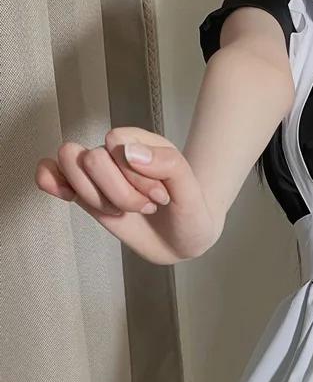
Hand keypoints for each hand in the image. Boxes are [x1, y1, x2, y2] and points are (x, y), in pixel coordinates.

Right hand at [35, 127, 217, 263]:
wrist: (184, 239)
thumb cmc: (190, 212)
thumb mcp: (192, 190)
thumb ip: (169, 164)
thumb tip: (128, 151)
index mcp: (141, 142)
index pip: (118, 144)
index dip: (136, 175)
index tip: (161, 197)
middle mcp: (116, 154)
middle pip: (91, 159)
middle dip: (120, 193)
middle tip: (146, 207)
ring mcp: (99, 174)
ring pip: (70, 166)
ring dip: (99, 199)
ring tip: (125, 211)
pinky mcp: (86, 193)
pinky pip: (51, 175)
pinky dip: (51, 182)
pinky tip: (66, 195)